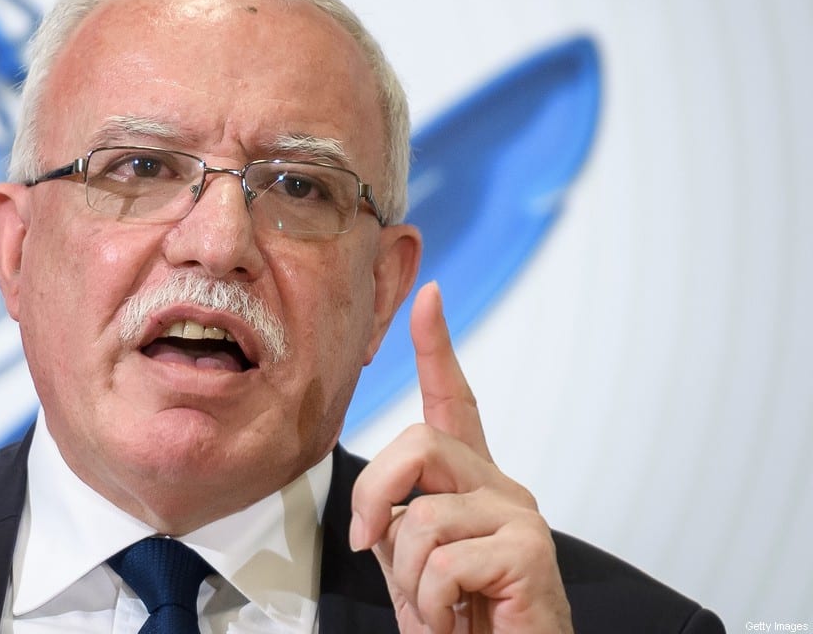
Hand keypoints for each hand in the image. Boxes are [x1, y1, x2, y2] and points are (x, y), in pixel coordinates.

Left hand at [349, 282, 572, 632]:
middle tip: (368, 545)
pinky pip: (443, 560)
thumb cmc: (458, 619)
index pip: (454, 401)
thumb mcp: (410, 562)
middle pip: (420, 443)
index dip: (438, 348)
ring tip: (436, 607)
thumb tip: (376, 508)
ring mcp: (520, 516)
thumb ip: (395, 518)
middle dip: (375, 495)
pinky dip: (430, 602)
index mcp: (471, 483)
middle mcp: (502, 487)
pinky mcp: (530, 551)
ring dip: (408, 575)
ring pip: (423, 513)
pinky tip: (454, 618)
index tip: (428, 296)